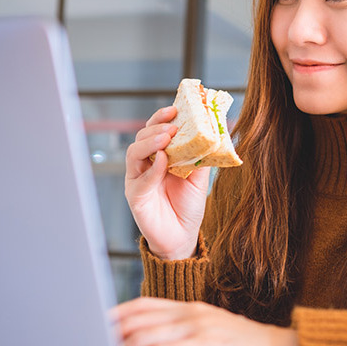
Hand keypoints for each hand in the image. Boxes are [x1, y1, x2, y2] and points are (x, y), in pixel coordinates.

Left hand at [111, 297, 298, 345]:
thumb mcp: (215, 338)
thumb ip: (188, 338)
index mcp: (193, 308)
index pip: (143, 305)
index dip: (114, 316)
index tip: (92, 332)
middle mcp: (193, 312)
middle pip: (136, 320)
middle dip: (108, 340)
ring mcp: (201, 326)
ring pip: (144, 336)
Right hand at [125, 106, 209, 259]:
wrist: (182, 236)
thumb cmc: (188, 206)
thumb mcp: (199, 178)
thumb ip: (200, 157)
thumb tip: (212, 134)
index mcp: (160, 156)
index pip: (156, 130)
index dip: (163, 118)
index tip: (175, 109)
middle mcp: (146, 164)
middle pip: (142, 137)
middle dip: (156, 127)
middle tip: (172, 124)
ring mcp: (138, 178)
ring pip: (134, 152)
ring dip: (150, 142)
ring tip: (166, 138)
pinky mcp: (134, 195)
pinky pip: (139, 178)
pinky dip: (151, 168)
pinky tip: (162, 161)